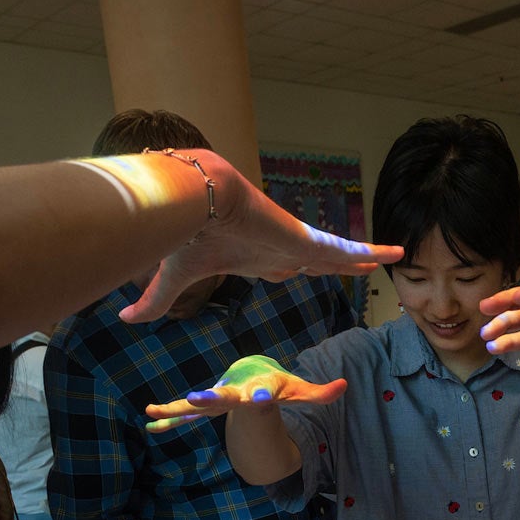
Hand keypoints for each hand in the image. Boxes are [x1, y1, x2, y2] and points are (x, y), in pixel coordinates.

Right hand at [120, 153, 402, 322]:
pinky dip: (373, 252)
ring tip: (389, 261)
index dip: (295, 271)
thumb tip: (123, 320)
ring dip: (361, 260)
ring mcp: (298, 246)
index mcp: (254, 258)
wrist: (196, 199)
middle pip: (317, 263)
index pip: (282, 268)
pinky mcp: (309, 242)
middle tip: (356, 271)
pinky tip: (396, 255)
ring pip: (339, 258)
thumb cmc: (186, 234)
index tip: (302, 273)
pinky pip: (350, 251)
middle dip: (336, 267)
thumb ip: (156, 302)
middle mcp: (280, 251)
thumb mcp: (174, 279)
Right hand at [144, 354, 347, 431]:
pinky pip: (186, 415)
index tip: (258, 398)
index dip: (262, 396)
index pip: (262, 394)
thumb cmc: (277, 385)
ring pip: (195, 405)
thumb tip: (344, 386)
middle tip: (198, 397)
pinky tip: (151, 422)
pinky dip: (169, 418)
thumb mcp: (300, 391)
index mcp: (259, 388)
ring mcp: (218, 399)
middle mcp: (235, 392)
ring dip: (176, 407)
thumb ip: (321, 392)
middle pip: (223, 396)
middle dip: (211, 397)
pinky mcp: (207, 407)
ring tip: (153, 408)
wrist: (252, 370)